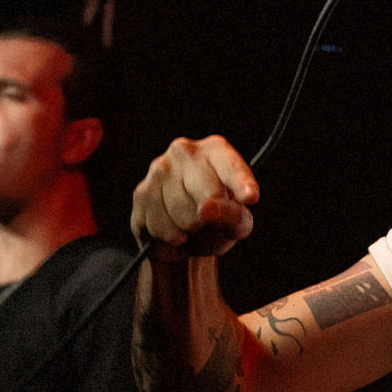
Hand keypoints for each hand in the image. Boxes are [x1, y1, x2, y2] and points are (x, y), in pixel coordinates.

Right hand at [131, 135, 259, 258]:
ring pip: (181, 216)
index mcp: (216, 151)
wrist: (183, 234)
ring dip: (189, 234)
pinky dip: (169, 240)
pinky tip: (173, 233)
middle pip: (208, 198)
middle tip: (210, 225)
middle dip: (212, 223)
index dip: (241, 183)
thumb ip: (232, 216)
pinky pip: (158, 227)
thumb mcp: (237, 223)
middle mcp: (185, 151)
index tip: (250, 197)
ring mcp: (159, 168)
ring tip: (191, 230)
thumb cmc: (217, 221)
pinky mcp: (141, 191)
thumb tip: (205, 210)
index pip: (231, 166)